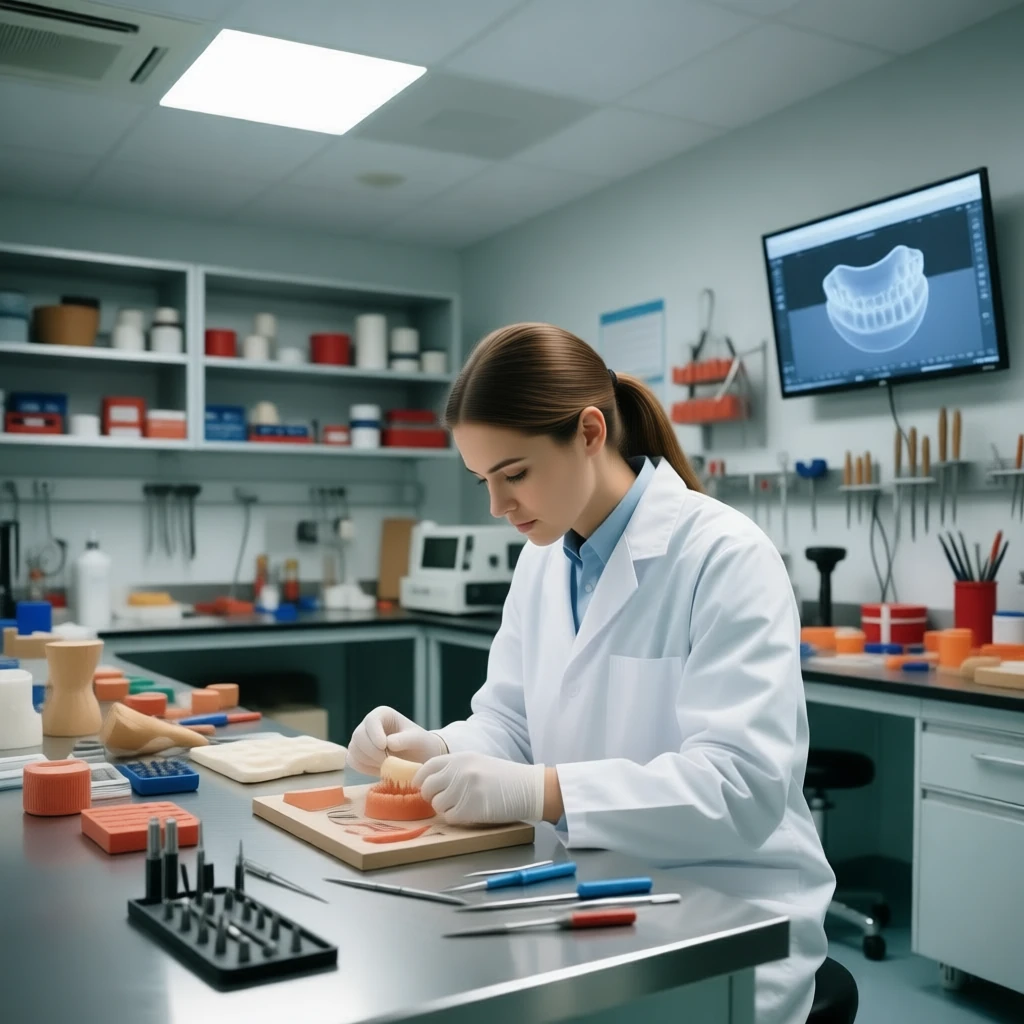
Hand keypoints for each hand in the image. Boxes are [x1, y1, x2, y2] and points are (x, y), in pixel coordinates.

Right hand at [346, 706, 445, 775]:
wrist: (417, 758)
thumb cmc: (419, 744)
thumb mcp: (417, 739)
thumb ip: (405, 739)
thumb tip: (389, 743)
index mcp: (383, 714)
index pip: (371, 720)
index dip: (375, 734)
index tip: (384, 746)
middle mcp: (369, 724)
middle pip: (358, 736)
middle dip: (372, 751)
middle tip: (387, 760)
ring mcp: (361, 739)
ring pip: (354, 750)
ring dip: (369, 761)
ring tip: (387, 764)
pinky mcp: (358, 754)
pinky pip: (353, 761)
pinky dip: (364, 768)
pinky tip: (379, 768)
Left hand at [413, 752, 545, 824]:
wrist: (528, 788)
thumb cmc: (504, 777)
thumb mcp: (477, 762)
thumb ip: (455, 768)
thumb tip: (431, 781)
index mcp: (460, 758)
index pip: (427, 767)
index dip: (421, 780)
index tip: (422, 788)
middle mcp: (459, 771)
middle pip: (428, 788)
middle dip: (432, 797)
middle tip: (444, 801)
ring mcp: (464, 788)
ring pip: (437, 804)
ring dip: (445, 809)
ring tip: (461, 806)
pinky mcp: (471, 807)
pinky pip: (450, 817)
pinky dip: (456, 818)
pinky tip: (469, 813)